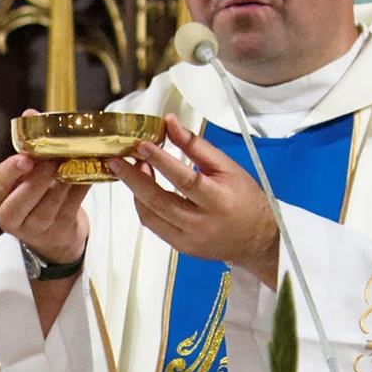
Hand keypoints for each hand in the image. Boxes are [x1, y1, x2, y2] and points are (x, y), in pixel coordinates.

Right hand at [0, 154, 88, 266]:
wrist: (52, 232)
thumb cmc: (34, 198)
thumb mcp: (22, 181)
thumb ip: (27, 163)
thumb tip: (41, 135)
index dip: (11, 171)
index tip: (25, 159)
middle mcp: (10, 219)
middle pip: (17, 206)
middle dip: (35, 183)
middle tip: (50, 163)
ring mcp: (35, 230)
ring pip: (45, 211)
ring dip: (59, 187)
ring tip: (69, 167)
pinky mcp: (59, 232)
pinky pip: (69, 209)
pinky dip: (79, 190)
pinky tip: (85, 175)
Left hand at [114, 116, 281, 287]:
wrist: (255, 240)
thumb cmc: (245, 199)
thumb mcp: (228, 168)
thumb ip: (197, 146)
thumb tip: (170, 123)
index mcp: (220, 201)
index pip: (185, 180)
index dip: (161, 162)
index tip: (141, 145)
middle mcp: (203, 224)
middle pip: (159, 201)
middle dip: (133, 178)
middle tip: (115, 160)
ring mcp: (189, 239)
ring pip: (151, 215)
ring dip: (136, 190)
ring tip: (130, 168)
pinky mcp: (181, 248)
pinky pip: (154, 225)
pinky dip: (143, 205)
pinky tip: (141, 189)